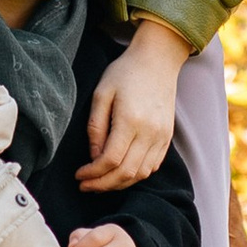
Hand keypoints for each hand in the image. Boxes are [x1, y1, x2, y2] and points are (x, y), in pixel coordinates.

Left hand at [77, 18, 191, 190]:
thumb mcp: (101, 94)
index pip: (111, 160)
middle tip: (86, 186)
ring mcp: (162, 136)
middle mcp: (150, 132)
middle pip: (126, 173)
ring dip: (119, 184)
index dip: (93, 174)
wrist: (157, 60)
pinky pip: (152, 166)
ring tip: (101, 183)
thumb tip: (94, 157)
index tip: (79, 175)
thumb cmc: (125, 73)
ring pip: (140, 174)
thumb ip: (96, 128)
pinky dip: (136, 176)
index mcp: (130, 120)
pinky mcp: (167, 137)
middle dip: (103, 185)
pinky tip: (120, 173)